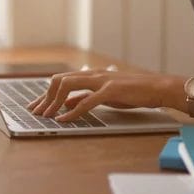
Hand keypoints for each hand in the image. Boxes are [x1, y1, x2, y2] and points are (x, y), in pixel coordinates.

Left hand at [27, 70, 180, 121]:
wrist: (158, 88)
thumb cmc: (134, 92)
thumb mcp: (104, 95)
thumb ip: (85, 97)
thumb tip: (65, 104)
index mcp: (91, 75)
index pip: (61, 80)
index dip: (46, 93)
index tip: (36, 106)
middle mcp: (93, 74)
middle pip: (59, 81)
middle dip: (44, 97)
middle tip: (35, 112)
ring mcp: (102, 81)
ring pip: (68, 86)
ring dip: (54, 102)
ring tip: (45, 115)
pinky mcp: (111, 90)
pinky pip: (86, 101)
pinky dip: (72, 111)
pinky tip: (63, 119)